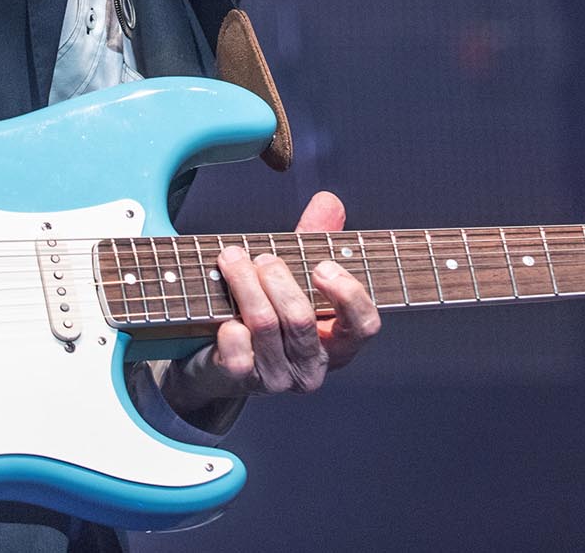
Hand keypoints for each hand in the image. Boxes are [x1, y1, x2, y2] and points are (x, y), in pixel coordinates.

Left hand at [162, 191, 381, 410]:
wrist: (220, 362)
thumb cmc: (268, 311)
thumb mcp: (296, 275)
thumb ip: (316, 239)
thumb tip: (328, 202)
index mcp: (338, 343)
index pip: (364, 325)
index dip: (348, 294)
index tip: (322, 266)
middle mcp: (313, 367)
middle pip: (301, 318)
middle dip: (277, 278)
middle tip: (262, 257)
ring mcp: (279, 378)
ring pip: (265, 324)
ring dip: (245, 284)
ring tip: (232, 259)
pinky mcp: (243, 382)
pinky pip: (238, 352)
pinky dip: (230, 327)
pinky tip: (224, 314)